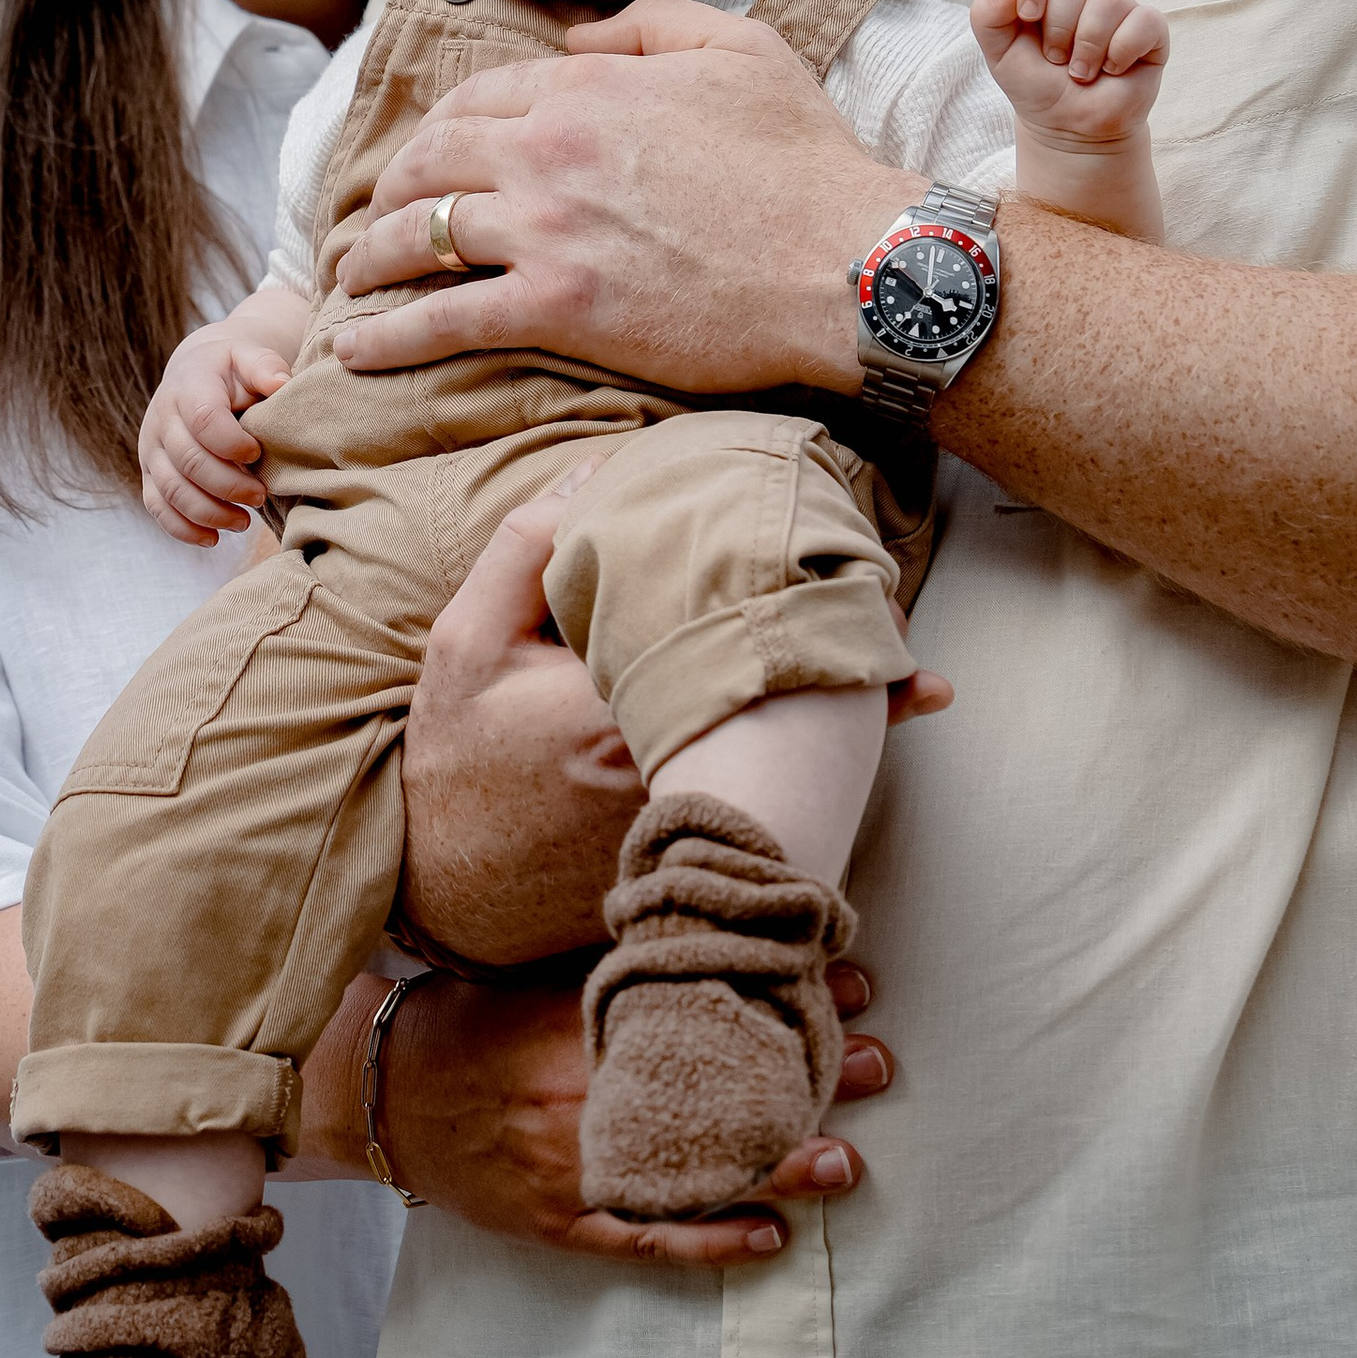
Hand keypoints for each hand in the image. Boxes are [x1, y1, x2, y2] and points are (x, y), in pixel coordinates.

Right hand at [140, 311, 292, 542]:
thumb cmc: (230, 371)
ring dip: (210, 513)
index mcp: (188, 386)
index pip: (203, 419)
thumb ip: (266, 366)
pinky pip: (157, 507)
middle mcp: (162, 418)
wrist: (194, 374)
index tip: (257, 454)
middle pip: (189, 462)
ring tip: (244, 521)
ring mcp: (151, 449)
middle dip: (228, 486)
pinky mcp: (149, 473)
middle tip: (261, 496)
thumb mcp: (248, 355)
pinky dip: (183, 529)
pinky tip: (213, 539)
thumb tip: (281, 383)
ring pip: (172, 491)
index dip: (232, 443)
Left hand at [330, 24, 910, 392]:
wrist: (846, 261)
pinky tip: (356, 349)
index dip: (439, 128)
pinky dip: (388, 335)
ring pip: (420, 233)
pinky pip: (443, 317)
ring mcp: (546, 229)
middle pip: (430, 160)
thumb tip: (579, 33)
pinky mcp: (556, 308)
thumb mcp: (742, 49)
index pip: (479, 98)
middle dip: (391, 187)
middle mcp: (549, 148)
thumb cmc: (807, 160)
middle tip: (376, 213)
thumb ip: (652, 25)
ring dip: (372, 255)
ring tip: (352, 276)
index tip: (425, 154)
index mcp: (587, 85)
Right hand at [373, 962, 892, 1265]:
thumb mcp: (532, 971)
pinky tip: (773, 1238)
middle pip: (713, 1089)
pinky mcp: (563, 1220)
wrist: (379, 1094)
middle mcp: (585, 1095)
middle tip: (876, 1062)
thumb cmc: (465, 1022)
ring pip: (692, 1172)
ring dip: (777, 1169)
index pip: (699, 1007)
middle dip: (800, 1078)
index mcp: (581, 1023)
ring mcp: (575, 1165)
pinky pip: (648, 1239)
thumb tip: (699, 912)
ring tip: (849, 1162)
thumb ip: (611, 958)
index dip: (774, 996)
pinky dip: (712, 1241)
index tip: (842, 978)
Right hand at [401, 466, 949, 973]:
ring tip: (913, 694)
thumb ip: (525, 549)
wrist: (442, 887)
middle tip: (914, 646)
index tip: (864, 585)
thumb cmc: (456, 757)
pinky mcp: (687, 865)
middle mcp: (667, 768)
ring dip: (843, 735)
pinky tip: (859, 775)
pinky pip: (771, 820)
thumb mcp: (464, 643)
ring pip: (786, 772)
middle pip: (781, 711)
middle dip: (847, 677)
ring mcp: (684, 825)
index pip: (729, 641)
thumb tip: (595, 470)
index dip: (802, 612)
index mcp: (616, 701)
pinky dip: (815, 791)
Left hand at [970, 0, 1167, 148]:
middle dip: (1059, 27)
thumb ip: (987, 18)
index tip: (1028, 17)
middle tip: (1056, 60)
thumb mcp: (999, 56)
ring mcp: (1118, 10)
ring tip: (1081, 73)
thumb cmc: (1036, 87)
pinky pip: (1145, 20)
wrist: (1070, 128)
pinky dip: (1123, 50)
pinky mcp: (1149, 29)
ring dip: (1089, 43)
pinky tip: (1113, 70)